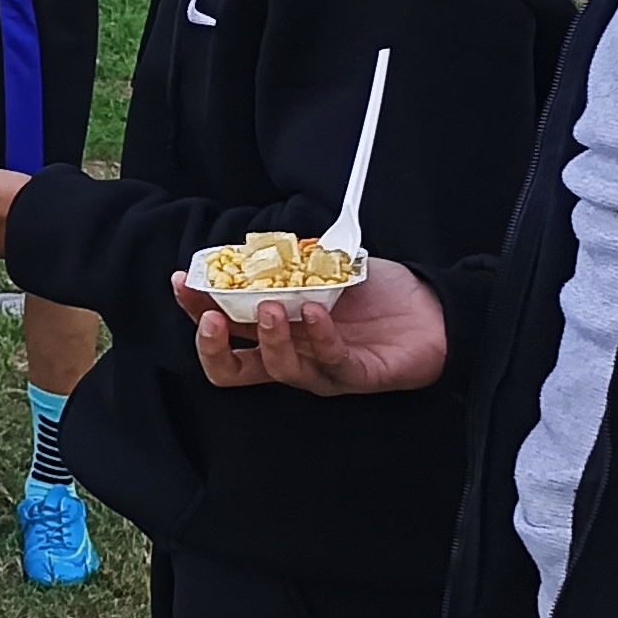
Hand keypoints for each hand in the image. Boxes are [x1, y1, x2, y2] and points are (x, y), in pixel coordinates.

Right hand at [170, 255, 450, 394]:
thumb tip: (253, 242)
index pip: (222, 331)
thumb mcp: (323, 268)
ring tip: (271, 307)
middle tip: (211, 320)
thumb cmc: (376, 293)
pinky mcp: (358, 375)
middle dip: (213, 347)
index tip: (184, 282)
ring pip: (280, 369)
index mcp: (274, 333)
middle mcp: (292, 356)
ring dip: (269, 339)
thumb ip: (288, 262)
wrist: (433, 310)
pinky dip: (320, 336)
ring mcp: (323, 370)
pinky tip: (314, 311)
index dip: (196, 310)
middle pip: (233, 370)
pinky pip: (332, 362)